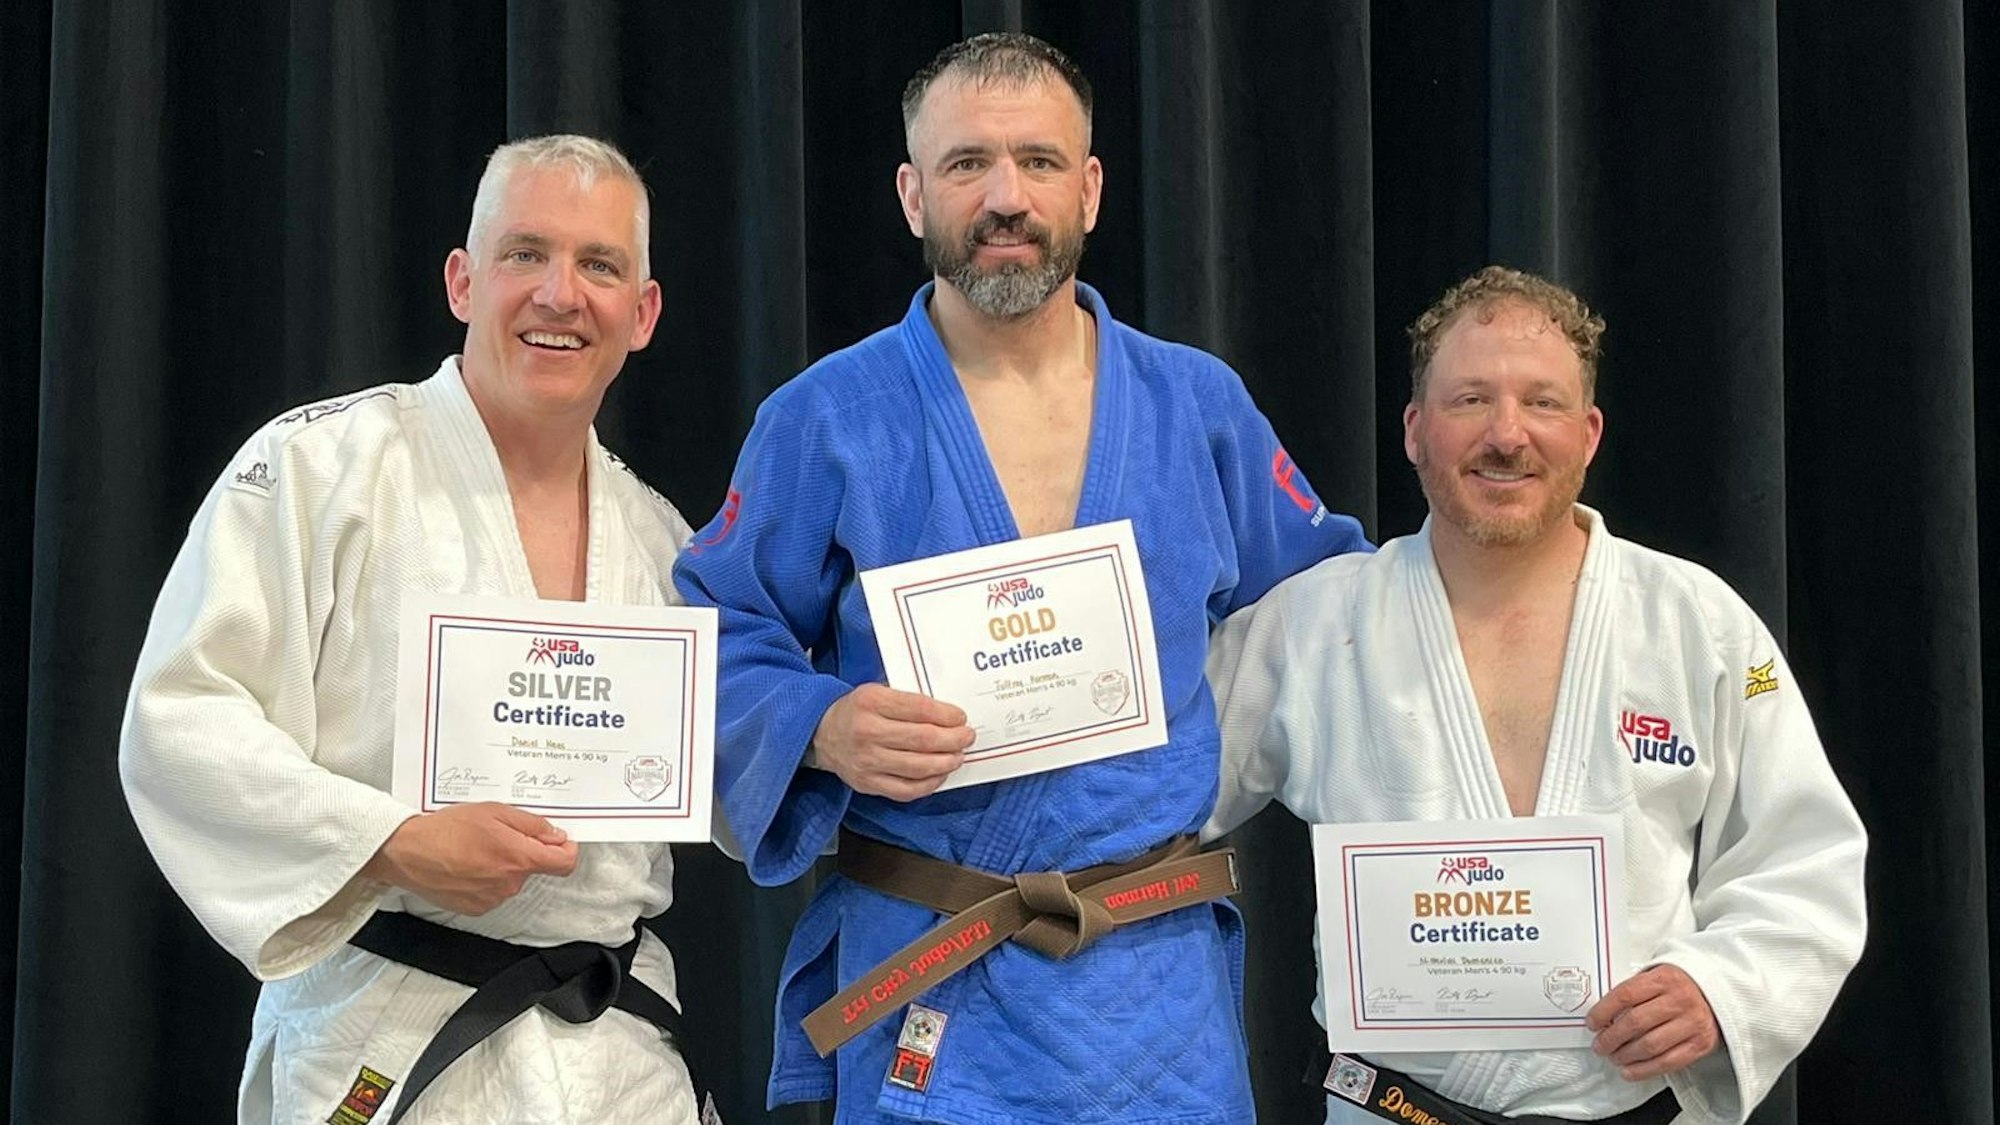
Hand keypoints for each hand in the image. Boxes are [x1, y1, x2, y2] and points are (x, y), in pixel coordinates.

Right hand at [361, 802, 578, 914]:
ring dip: (502, 866)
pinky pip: (492, 892)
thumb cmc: (446, 829)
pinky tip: (466, 865)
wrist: (407, 852)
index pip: (564, 863)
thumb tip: (556, 836)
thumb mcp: (494, 812)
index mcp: (519, 858)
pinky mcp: (475, 908)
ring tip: (475, 849)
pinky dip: (486, 879)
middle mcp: (509, 883)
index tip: (560, 841)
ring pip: (511, 880)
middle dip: (523, 851)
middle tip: (497, 834)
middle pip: (533, 868)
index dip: (567, 850)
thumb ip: (531, 825)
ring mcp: (492, 899)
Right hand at [812, 683, 973, 800]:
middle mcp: (867, 732)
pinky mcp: (868, 783)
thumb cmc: (856, 711)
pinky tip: (939, 775)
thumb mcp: (876, 692)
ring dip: (946, 762)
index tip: (961, 717)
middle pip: (923, 739)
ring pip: (918, 767)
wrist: (821, 734)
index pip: (919, 708)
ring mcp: (867, 761)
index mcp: (871, 701)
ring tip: (957, 756)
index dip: (946, 715)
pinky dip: (928, 784)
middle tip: (967, 737)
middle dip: (953, 739)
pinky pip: (906, 790)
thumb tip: (948, 716)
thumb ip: (907, 701)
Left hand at [1586, 964, 1721, 1080]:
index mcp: (1664, 979)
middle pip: (1635, 1023)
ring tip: (1612, 1057)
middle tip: (1599, 1045)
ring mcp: (1692, 1023)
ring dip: (1625, 1056)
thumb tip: (1603, 1015)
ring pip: (1650, 1045)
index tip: (1591, 1023)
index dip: (1603, 1011)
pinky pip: (1668, 1062)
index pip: (1625, 995)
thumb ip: (1635, 991)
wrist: (1720, 994)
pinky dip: (1644, 1070)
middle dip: (1610, 1038)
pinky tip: (1629, 1071)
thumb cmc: (1680, 986)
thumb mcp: (1658, 976)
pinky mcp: (1701, 1044)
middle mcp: (1680, 1000)